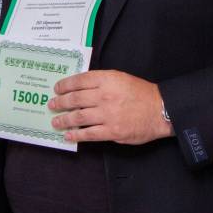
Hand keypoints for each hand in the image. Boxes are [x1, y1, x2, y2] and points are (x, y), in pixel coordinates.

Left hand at [50, 70, 171, 144]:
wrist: (161, 110)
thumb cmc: (142, 93)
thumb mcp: (121, 78)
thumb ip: (102, 81)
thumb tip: (80, 87)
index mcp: (108, 79)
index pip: (79, 80)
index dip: (65, 85)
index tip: (57, 89)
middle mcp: (105, 95)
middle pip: (75, 99)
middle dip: (60, 102)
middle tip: (52, 105)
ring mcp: (108, 114)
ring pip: (78, 117)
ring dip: (64, 119)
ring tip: (56, 121)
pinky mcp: (112, 131)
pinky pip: (89, 134)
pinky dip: (76, 134)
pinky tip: (68, 135)